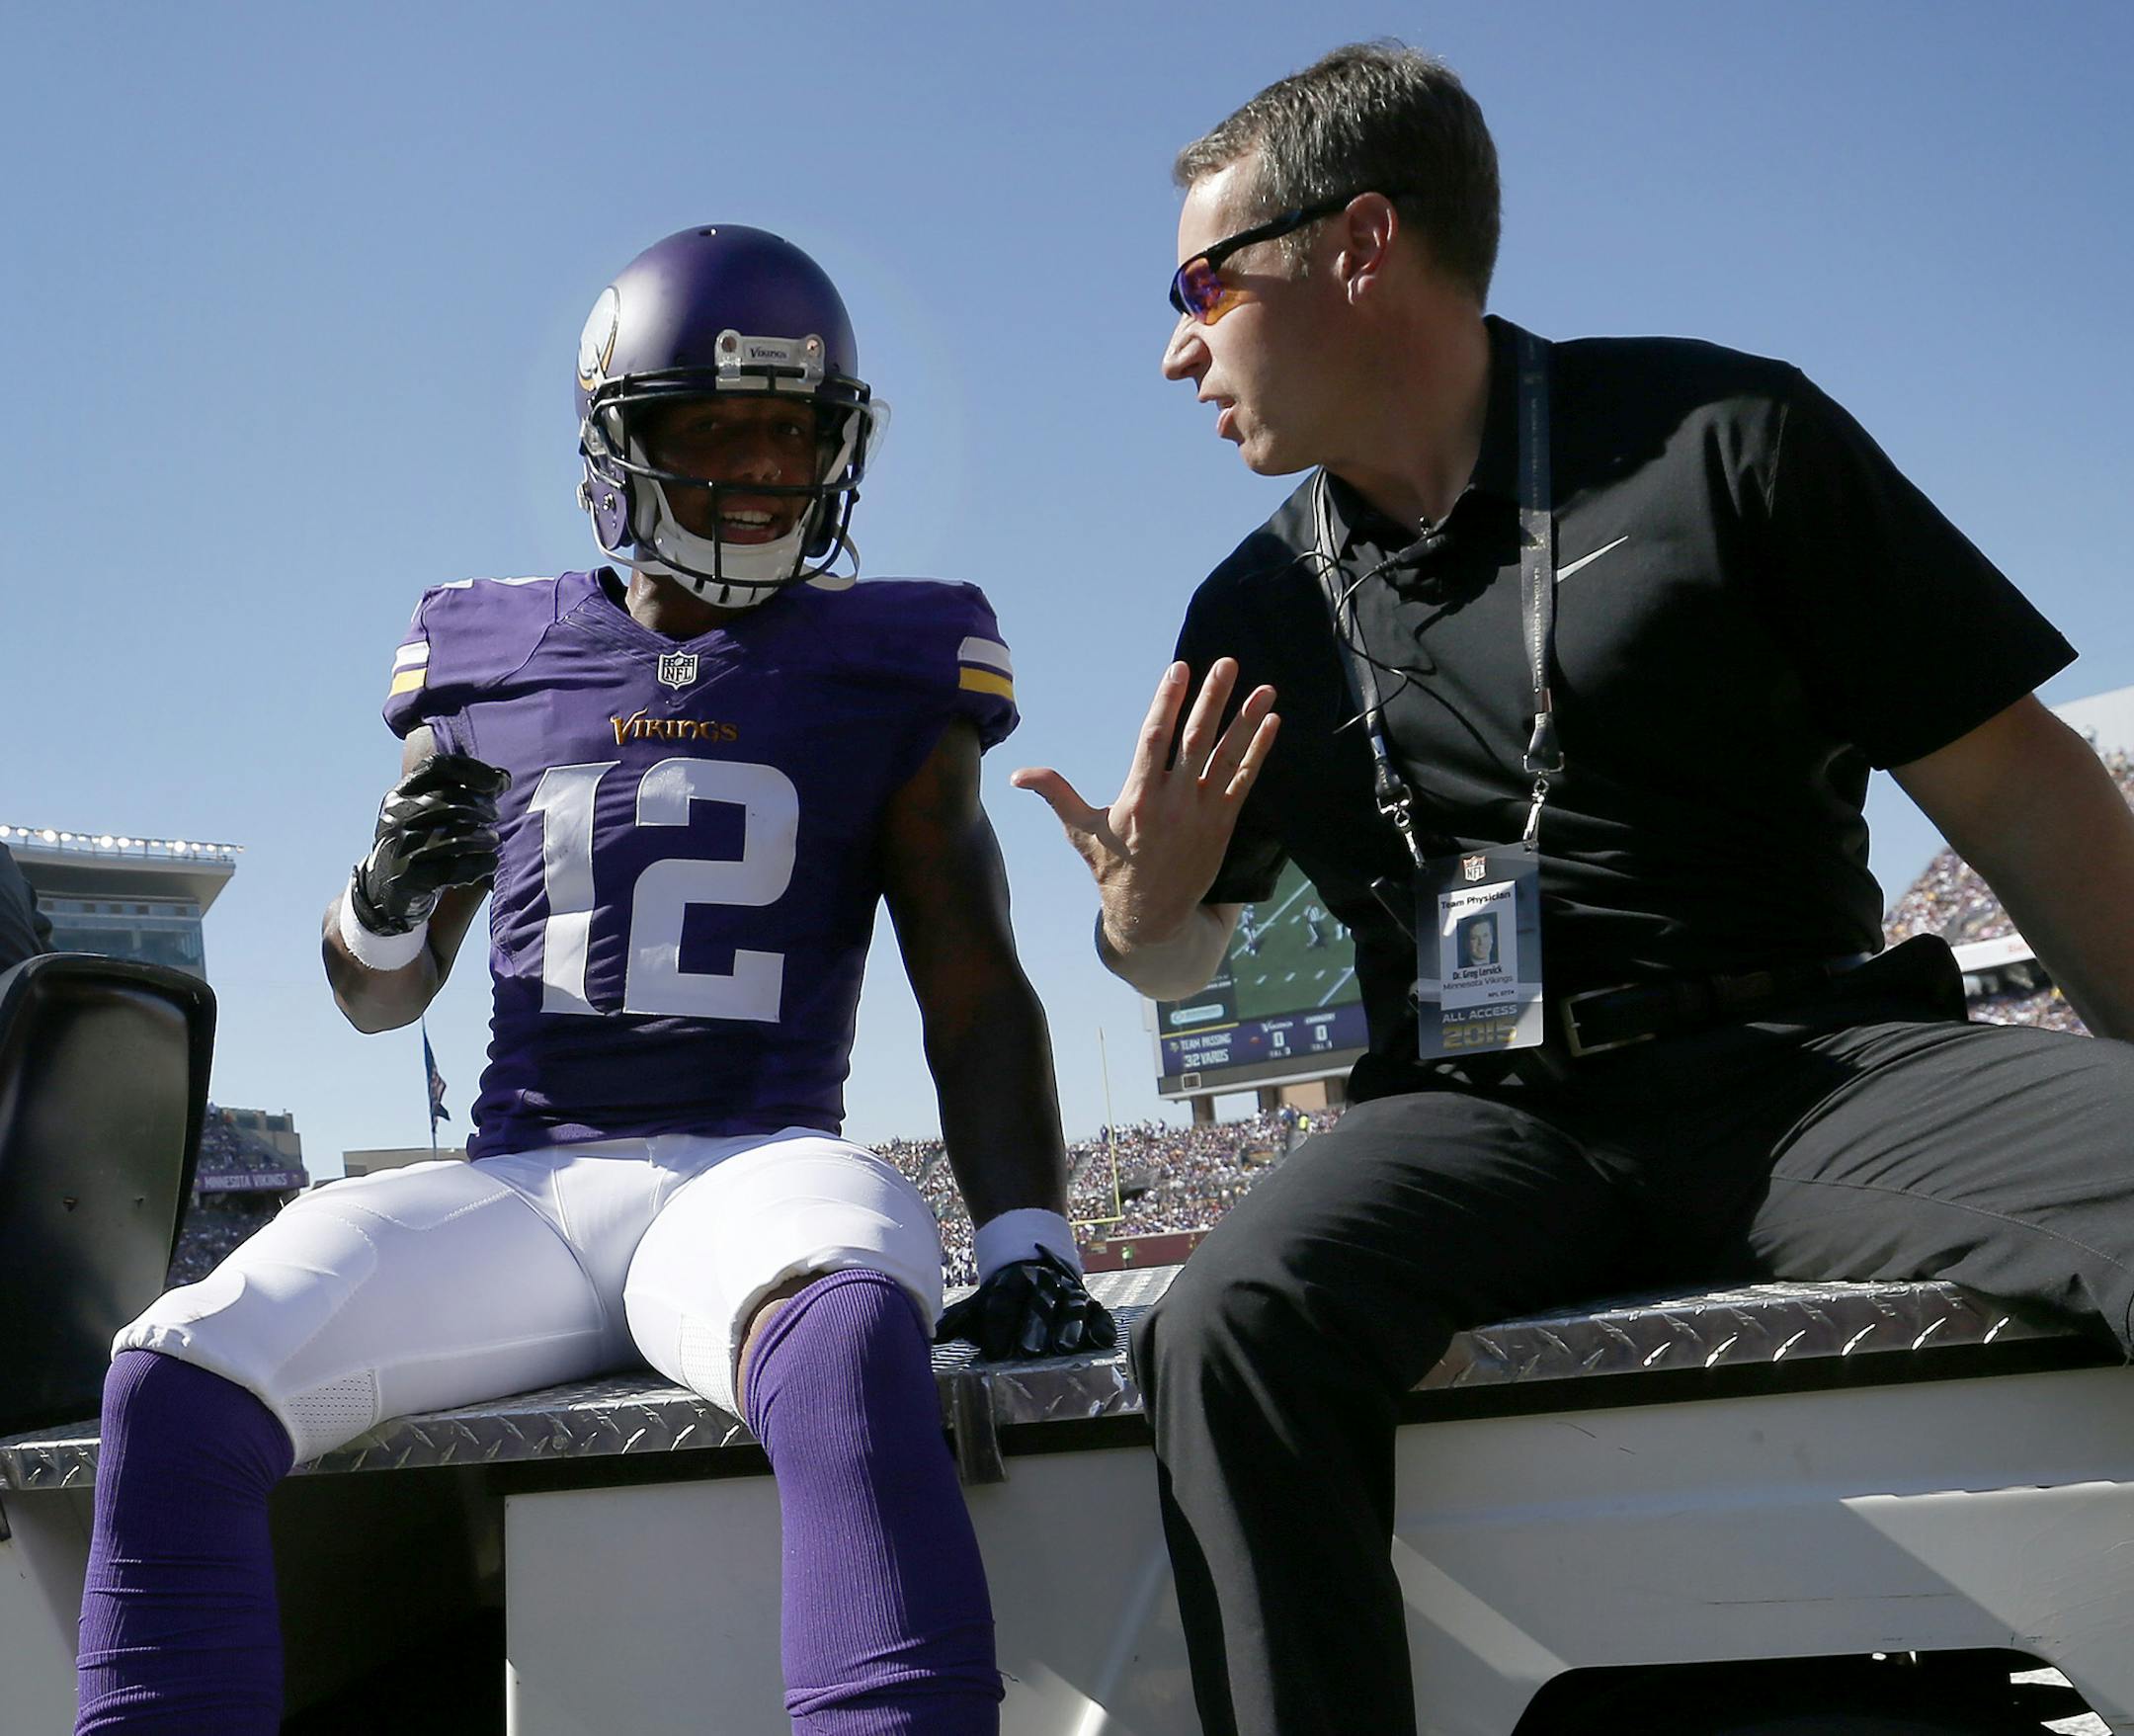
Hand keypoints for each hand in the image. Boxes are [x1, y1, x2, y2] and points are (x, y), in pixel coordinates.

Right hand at [349, 753, 512, 934]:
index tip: (497, 781)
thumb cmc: (420, 843)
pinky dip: (481, 864)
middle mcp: (397, 817)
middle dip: (483, 806)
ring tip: (493, 840)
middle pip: (452, 800)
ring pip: (457, 836)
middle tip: (496, 815)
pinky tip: (489, 862)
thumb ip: (463, 792)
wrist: (386, 889)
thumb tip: (503, 778)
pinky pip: (457, 868)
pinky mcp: (410, 879)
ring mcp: (401, 848)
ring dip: (485, 837)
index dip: (473, 769)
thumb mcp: (429, 813)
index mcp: (400, 794)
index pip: (437, 767)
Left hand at [935, 1249, 1117, 1360]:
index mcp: (1011, 1282)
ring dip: (1068, 1326)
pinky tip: (1102, 1340)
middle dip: (1034, 1326)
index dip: (998, 1323)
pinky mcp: (1087, 1301)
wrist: (1036, 1259)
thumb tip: (935, 1334)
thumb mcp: (982, 1302)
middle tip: (1029, 1350)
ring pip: (1069, 1307)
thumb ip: (962, 1319)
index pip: (1003, 1300)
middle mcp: (1041, 1285)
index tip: (993, 1349)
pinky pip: (1097, 1312)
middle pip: (1038, 1304)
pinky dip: (1100, 1326)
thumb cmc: (1004, 1295)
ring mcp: (1066, 1292)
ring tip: (1064, 1347)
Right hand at [1011, 659, 1276, 951]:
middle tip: (1228, 664)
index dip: (1167, 702)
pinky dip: (1259, 752)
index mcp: (1138, 799)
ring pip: (1227, 758)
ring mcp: (1202, 814)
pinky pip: (1245, 781)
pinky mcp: (1223, 825)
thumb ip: (1055, 794)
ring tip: (1264, 689)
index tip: (1179, 668)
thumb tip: (1018, 775)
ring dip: (1246, 721)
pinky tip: (1272, 723)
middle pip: (1196, 741)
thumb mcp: (1081, 832)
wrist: (1152, 917)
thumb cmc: (1112, 869)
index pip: (1154, 739)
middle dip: (1213, 699)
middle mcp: (1173, 803)